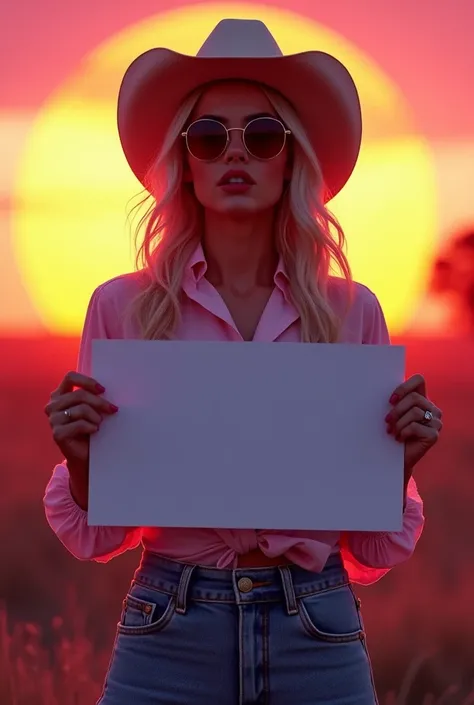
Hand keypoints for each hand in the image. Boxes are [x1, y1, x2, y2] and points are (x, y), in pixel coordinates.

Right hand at [44, 371, 117, 506]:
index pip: (70, 377)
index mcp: (59, 395)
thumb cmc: (90, 428)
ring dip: (95, 416)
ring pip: (80, 409)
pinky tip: (94, 431)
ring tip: (100, 423)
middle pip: (79, 394)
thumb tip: (107, 390)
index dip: (88, 381)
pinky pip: (79, 424)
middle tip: (112, 409)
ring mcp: (53, 420)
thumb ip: (93, 396)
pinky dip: (91, 426)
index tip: (103, 390)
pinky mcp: (57, 434)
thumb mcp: (92, 408)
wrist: (85, 455)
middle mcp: (53, 405)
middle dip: (99, 402)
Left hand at [385, 373, 442, 478]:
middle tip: (387, 421)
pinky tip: (399, 438)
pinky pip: (416, 427)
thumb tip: (377, 388)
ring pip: (415, 412)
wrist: (394, 457)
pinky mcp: (434, 435)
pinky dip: (403, 432)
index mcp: (422, 398)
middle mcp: (432, 408)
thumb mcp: (392, 413)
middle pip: (414, 398)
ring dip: (398, 423)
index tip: (390, 400)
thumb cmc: (391, 432)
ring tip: (391, 431)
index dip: (404, 387)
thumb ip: (393, 401)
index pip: (419, 380)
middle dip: (397, 410)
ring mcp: (436, 422)